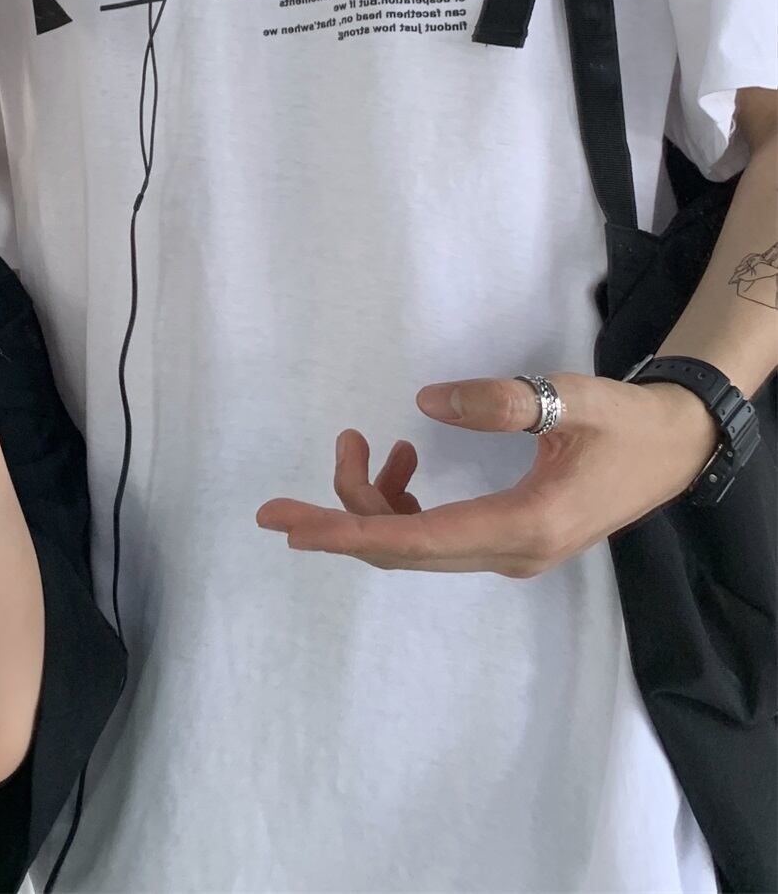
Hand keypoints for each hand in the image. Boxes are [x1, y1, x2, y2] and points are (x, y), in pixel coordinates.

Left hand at [255, 373, 718, 576]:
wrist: (676, 446)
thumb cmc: (626, 422)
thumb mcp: (572, 399)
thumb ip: (502, 401)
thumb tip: (426, 403)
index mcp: (523, 526)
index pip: (415, 539)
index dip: (348, 533)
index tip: (293, 531)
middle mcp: (508, 552)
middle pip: (401, 550)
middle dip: (337, 521)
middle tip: (276, 504)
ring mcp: (507, 552)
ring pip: (414, 543)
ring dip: (373, 501)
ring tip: (363, 443)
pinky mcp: (508, 539)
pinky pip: (434, 535)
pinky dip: (403, 503)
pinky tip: (403, 462)